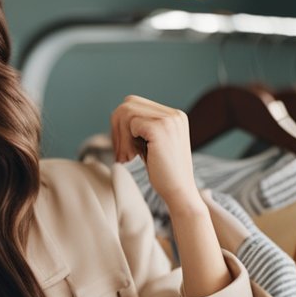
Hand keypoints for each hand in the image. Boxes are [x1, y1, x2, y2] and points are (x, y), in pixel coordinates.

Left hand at [110, 95, 202, 210]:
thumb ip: (140, 128)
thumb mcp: (151, 144)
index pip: (135, 104)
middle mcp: (174, 114)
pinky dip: (125, 141)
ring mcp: (169, 119)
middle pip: (128, 103)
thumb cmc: (163, 173)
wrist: (179, 192)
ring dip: (120, 136)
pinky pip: (131, 123)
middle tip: (121, 153)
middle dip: (117, 127)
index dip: (121, 125)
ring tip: (126, 157)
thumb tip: (116, 116)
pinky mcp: (161, 128)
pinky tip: (131, 157)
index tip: (122, 147)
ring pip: (126, 112)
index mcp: (174, 116)